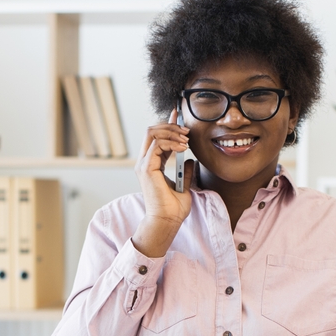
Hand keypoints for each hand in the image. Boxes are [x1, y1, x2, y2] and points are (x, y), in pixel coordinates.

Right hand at [131, 108, 196, 257]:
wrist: (168, 221)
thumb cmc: (173, 208)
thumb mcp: (184, 184)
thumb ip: (186, 171)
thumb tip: (191, 160)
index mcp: (151, 164)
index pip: (156, 136)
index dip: (167, 123)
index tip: (178, 115)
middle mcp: (144, 162)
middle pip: (152, 130)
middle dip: (170, 126)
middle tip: (187, 131)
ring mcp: (143, 164)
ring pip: (152, 133)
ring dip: (171, 132)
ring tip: (186, 139)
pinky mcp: (147, 168)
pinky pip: (156, 145)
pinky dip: (171, 142)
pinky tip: (183, 148)